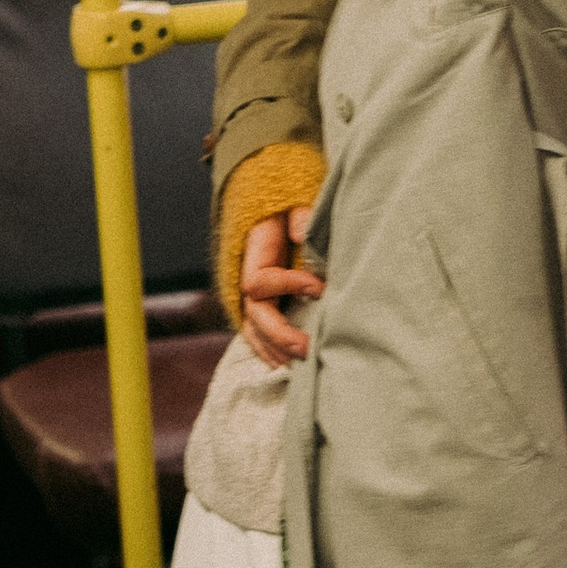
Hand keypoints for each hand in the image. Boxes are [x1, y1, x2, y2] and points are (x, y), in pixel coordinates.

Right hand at [239, 201, 322, 367]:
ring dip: (276, 351)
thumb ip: (300, 214)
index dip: (286, 285)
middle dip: (280, 334)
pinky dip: (271, 351)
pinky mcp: (264, 303)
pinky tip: (289, 366)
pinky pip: (259, 334)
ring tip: (301, 367)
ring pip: (254, 331)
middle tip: (308, 347)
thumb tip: (302, 234)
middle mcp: (247, 277)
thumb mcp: (294, 199)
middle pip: (254, 315)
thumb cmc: (288, 202)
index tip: (319, 287)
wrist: (273, 202)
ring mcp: (253, 294)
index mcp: (254, 253)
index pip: (259, 281)